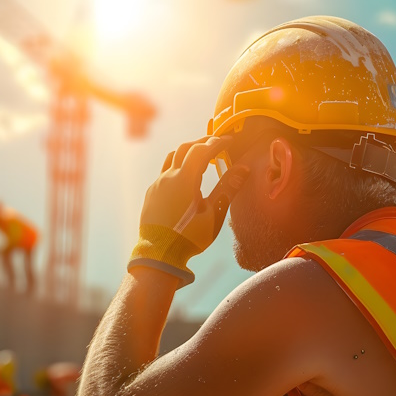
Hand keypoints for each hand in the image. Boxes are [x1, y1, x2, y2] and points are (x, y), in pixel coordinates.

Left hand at [128, 136, 248, 286]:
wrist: (159, 254)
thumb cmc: (189, 236)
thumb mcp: (214, 214)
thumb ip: (228, 188)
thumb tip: (243, 169)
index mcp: (184, 179)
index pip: (202, 150)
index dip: (217, 142)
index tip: (229, 141)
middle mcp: (168, 177)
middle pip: (186, 148)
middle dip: (203, 143)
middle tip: (218, 143)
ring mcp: (157, 185)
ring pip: (172, 158)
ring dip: (188, 152)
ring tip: (201, 156)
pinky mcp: (152, 194)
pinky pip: (164, 173)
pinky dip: (178, 167)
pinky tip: (185, 178)